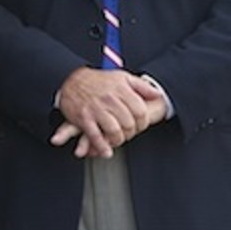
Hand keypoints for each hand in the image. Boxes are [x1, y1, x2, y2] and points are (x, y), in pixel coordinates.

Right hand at [50, 68, 164, 157]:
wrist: (72, 79)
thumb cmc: (99, 80)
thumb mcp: (122, 77)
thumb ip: (142, 86)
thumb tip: (158, 95)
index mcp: (121, 89)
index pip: (140, 110)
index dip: (143, 122)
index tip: (140, 126)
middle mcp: (109, 98)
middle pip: (128, 123)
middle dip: (131, 132)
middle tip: (129, 134)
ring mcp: (96, 108)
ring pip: (114, 131)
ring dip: (118, 140)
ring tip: (118, 140)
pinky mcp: (84, 117)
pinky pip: (95, 136)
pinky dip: (101, 146)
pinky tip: (106, 151)